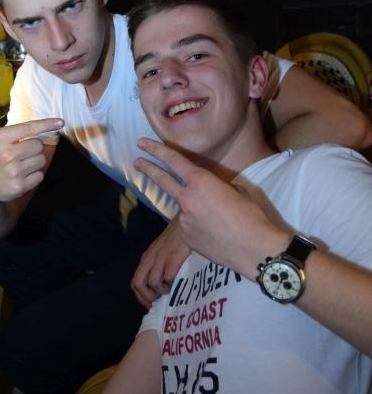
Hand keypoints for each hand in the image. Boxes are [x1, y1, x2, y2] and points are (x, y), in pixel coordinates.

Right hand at [0, 85, 63, 206]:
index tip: (61, 122)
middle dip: (31, 147)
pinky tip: (20, 176)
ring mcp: (14, 172)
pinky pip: (40, 174)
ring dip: (33, 161)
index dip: (46, 124)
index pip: (29, 128)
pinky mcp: (20, 186)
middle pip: (38, 144)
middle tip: (18, 153)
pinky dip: (34, 175)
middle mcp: (7, 154)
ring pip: (41, 159)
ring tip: (18, 164)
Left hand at [131, 215, 190, 309]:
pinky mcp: (173, 258)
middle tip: (159, 301)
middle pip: (138, 284)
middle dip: (147, 298)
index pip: (135, 282)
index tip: (150, 305)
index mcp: (147, 258)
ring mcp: (161, 258)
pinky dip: (172, 284)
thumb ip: (158, 265)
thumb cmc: (178, 239)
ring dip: (162, 291)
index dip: (141, 297)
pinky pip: (167, 278)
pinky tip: (179, 280)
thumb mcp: (163, 251)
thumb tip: (159, 287)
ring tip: (172, 288)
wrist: (189, 222)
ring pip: (153, 283)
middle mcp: (150, 258)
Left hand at [134, 138, 289, 278]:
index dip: (156, 150)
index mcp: (201, 182)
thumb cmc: (252, 217)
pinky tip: (217, 235)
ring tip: (220, 221)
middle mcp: (187, 199)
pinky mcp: (186, 238)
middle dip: (148, 168)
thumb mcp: (236, 191)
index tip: (143, 143)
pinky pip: (190, 228)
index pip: (173, 161)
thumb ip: (215, 188)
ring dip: (195, 211)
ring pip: (184, 210)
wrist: (255, 250)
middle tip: (137, 161)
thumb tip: (209, 193)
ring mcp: (184, 220)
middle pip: (162, 180)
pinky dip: (199, 228)